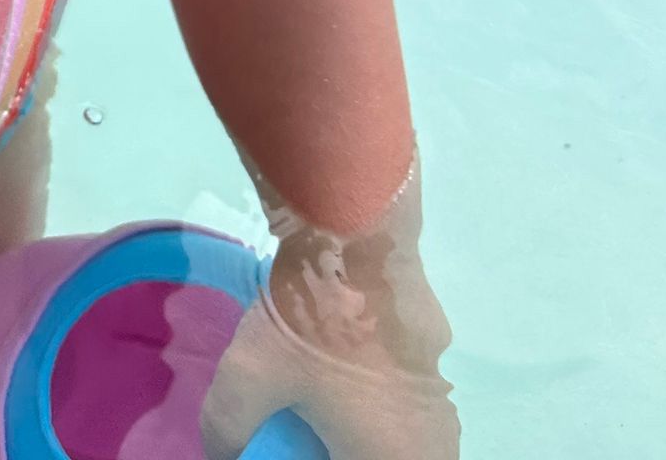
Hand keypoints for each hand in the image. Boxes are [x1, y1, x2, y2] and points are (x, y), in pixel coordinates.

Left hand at [202, 161, 457, 459]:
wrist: (357, 229)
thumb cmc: (310, 317)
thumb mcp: (249, 375)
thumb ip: (229, 425)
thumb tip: (222, 447)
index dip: (312, 459)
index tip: (291, 443)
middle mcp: (437, 440)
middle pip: (380, 458)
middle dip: (342, 447)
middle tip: (305, 424)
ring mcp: (442, 392)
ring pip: (400, 435)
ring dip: (361, 428)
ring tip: (317, 393)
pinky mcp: (437, 352)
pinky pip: (407, 398)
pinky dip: (376, 395)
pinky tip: (339, 358)